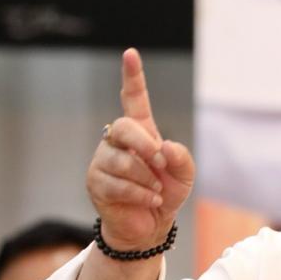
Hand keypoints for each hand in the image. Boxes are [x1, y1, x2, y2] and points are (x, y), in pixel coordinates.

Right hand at [88, 48, 194, 250]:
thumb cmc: (166, 193)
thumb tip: (164, 148)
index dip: (132, 76)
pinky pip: (117, 184)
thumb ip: (181, 157)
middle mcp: (118, 141)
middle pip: (124, 128)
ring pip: (122, 161)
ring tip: (157, 191)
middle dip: (145, 145)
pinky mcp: (95, 182)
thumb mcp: (184, 174)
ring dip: (146, 178)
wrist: (150, 225)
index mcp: (141, 131)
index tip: (131, 54)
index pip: (133, 99)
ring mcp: (103, 160)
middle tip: (160, 162)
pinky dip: (140, 193)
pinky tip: (149, 200)